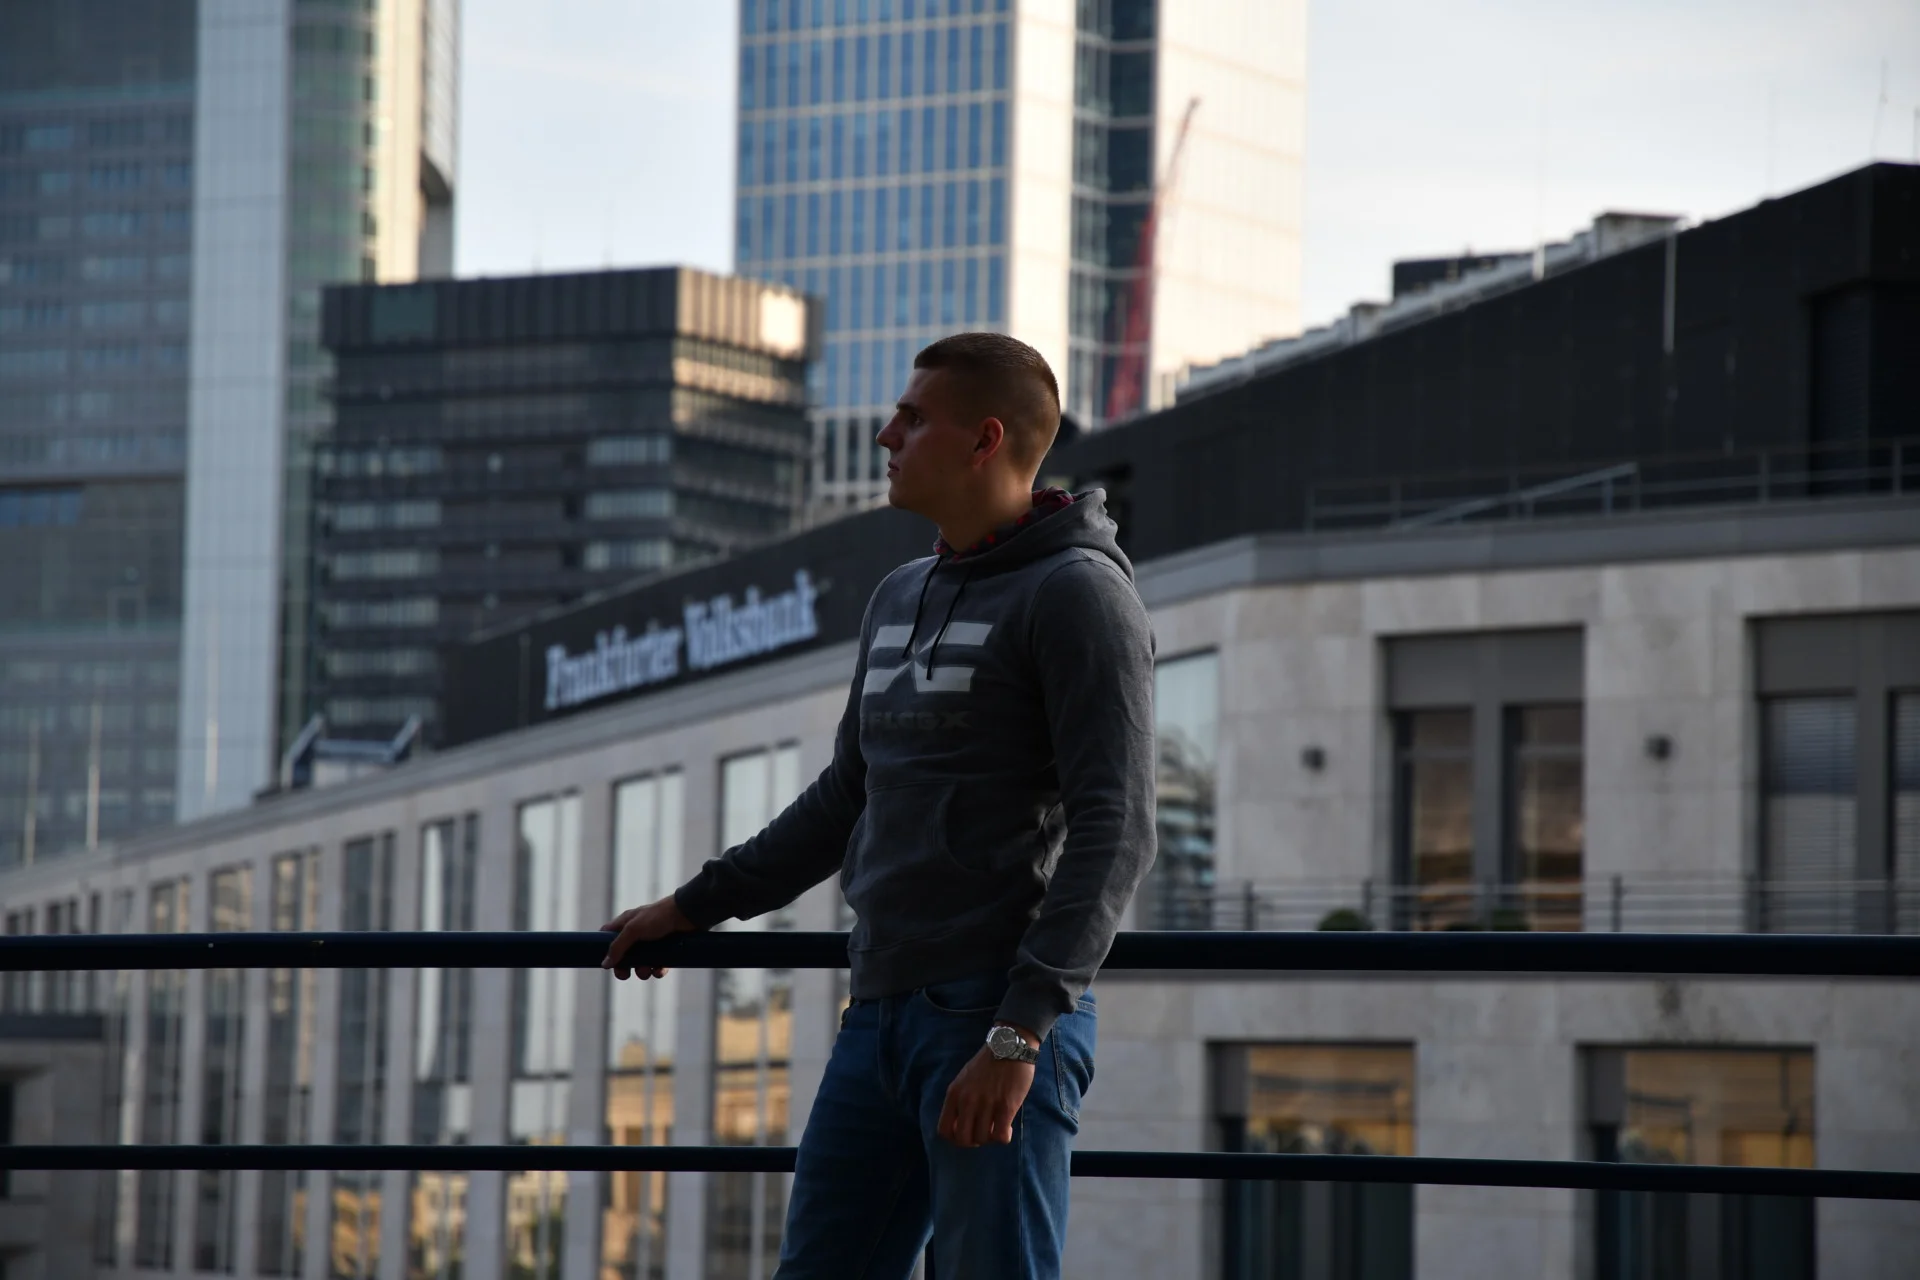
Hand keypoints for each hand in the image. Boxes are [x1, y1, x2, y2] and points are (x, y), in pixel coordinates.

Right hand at [601, 895, 696, 979]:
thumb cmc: (659, 917)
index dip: (604, 949)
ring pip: (641, 963)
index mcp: (627, 924)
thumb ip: (618, 946)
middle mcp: (638, 933)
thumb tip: (605, 964)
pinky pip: (657, 966)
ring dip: (642, 971)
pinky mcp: (666, 951)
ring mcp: (652, 943)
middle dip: (624, 967)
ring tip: (647, 970)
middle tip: (625, 974)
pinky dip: (657, 970)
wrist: (689, 915)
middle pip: (623, 955)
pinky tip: (660, 970)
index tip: (605, 963)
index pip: (608, 936)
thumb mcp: (634, 929)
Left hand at [937, 1031, 1038, 1147]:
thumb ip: (960, 1099)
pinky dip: (1003, 1137)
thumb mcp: (964, 1079)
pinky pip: (1000, 1136)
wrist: (1009, 1045)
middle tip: (983, 1134)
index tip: (966, 1133)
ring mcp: (986, 1104)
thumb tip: (961, 1125)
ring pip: (983, 1139)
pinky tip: (1008, 1128)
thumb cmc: (987, 1063)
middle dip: (973, 1142)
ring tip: (997, 1127)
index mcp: (954, 1094)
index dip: (955, 1138)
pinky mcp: (1006, 1106)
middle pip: (963, 1139)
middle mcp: (967, 1100)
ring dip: (990, 1138)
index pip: (944, 1130)